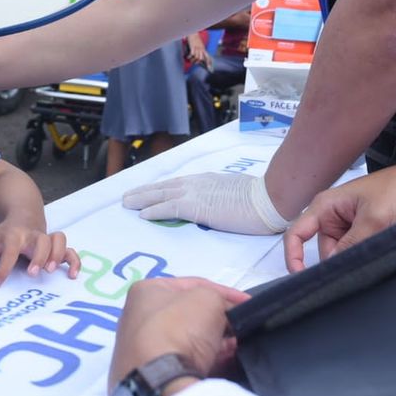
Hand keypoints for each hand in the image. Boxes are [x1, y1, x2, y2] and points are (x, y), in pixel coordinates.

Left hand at [0, 222, 80, 287]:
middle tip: (32, 273)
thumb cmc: (4, 236)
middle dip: (38, 256)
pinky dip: (74, 261)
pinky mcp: (57, 246)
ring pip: (58, 239)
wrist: (23, 214)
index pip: (9, 250)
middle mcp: (32, 235)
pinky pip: (70, 250)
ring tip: (51, 271)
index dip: (2, 267)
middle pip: (40, 240)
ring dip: (57, 254)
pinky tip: (72, 276)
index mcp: (13, 235)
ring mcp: (46, 239)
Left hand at [108, 277, 248, 395]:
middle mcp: (139, 316)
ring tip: (236, 344)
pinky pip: (184, 359)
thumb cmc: (180, 326)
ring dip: (215, 340)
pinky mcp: (151, 370)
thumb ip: (220, 298)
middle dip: (219, 318)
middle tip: (239, 324)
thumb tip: (226, 312)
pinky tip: (225, 359)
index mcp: (146, 290)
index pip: (193, 284)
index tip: (246, 302)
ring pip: (189, 338)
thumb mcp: (208, 298)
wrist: (162, 375)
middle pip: (190, 312)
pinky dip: (206, 358)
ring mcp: (143, 346)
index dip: (224, 291)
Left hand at [123, 172, 289, 234]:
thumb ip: (221, 198)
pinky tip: (142, 215)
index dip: (160, 188)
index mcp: (206, 181)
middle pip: (164, 186)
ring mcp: (196, 193)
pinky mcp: (197, 206)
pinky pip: (169, 208)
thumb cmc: (258, 200)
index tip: (147, 191)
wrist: (268, 199)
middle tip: (128, 196)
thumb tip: (219, 205)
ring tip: (127, 203)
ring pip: (161, 194)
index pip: (177, 184)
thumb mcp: (235, 195)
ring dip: (142, 198)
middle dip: (145, 191)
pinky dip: (154, 210)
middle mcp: (197, 183)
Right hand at [185, 34, 212, 70]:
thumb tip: (198, 57)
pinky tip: (187, 57)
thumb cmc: (195, 39)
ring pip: (197, 57)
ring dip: (193, 60)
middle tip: (194, 63)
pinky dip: (189, 57)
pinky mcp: (193, 46)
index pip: (208, 57)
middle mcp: (201, 48)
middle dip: (198, 62)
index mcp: (203, 49)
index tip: (210, 69)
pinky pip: (192, 54)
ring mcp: (197, 47)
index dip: (209, 63)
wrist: (193, 33)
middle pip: (202, 58)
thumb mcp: (200, 45)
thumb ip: (200, 50)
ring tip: (190, 60)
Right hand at [284, 161, 395, 270]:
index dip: (294, 257)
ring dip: (353, 262)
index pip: (297, 233)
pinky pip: (355, 252)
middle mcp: (332, 216)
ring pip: (341, 254)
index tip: (303, 279)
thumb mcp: (373, 220)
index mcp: (325, 205)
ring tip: (373, 262)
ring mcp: (348, 225)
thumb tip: (332, 269)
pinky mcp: (362, 233)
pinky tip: (376, 261)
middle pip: (323, 250)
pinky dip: (363, 259)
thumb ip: (351, 246)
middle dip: (337, 263)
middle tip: (356, 273)